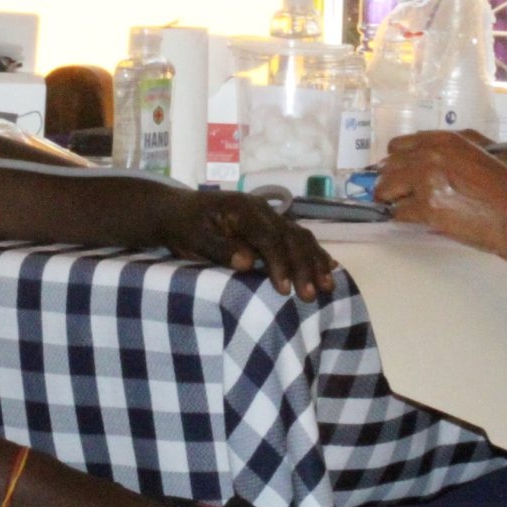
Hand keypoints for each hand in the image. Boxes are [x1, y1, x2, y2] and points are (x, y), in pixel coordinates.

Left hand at [161, 191, 336, 299]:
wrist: (177, 211)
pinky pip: (298, 237)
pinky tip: (329, 266)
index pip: (268, 237)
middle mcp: (262, 210)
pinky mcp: (272, 225)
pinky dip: (314, 253)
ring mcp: (270, 216)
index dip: (279, 263)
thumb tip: (248, 263)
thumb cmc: (184, 227)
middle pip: (290, 237)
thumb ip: (219, 249)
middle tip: (309, 296)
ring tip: (326, 287)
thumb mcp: (193, 238)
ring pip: (300, 237)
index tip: (285, 290)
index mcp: (242, 210)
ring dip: (315, 261)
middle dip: (303, 267)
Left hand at [374, 131, 506, 262]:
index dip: (396, 160)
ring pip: (387, 188)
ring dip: (390, 199)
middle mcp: (432, 154)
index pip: (401, 144)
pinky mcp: (426, 207)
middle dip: (388, 180)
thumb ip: (450, 154)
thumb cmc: (506, 189)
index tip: (396, 171)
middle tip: (391, 193)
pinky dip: (401, 218)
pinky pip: (398, 212)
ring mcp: (426, 180)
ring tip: (397, 207)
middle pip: (389, 165)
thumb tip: (422, 164)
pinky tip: (411, 220)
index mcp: (446, 140)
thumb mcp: (479, 156)